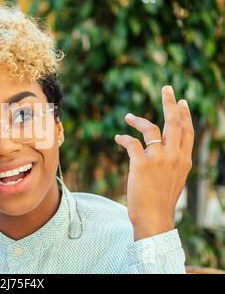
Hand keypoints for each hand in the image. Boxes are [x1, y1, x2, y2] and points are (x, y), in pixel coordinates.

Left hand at [114, 85, 193, 240]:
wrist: (155, 218)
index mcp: (184, 160)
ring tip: (128, 117)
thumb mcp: (174, 179)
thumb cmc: (161, 201)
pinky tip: (118, 137)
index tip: (181, 102)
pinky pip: (131, 142)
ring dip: (138, 120)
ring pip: (152, 128)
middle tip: (167, 88)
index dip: (184, 115)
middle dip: (170, 102)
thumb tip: (161, 151)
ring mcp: (159, 158)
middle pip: (174, 122)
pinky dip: (123, 137)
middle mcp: (174, 156)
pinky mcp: (142, 163)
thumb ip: (171, 163)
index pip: (187, 132)